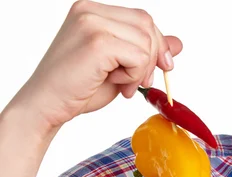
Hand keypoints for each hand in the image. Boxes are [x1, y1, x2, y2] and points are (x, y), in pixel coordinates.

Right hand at [10, 0, 182, 132]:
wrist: (48, 105)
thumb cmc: (78, 88)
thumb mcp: (121, 66)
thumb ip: (146, 51)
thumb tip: (177, 43)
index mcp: (92, 11)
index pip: (142, 18)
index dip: (157, 44)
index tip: (160, 68)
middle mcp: (90, 10)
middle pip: (147, 25)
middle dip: (153, 57)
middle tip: (140, 83)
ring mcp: (92, 23)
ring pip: (146, 42)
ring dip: (141, 70)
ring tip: (122, 84)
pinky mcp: (97, 42)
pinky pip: (139, 57)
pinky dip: (135, 76)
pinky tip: (116, 84)